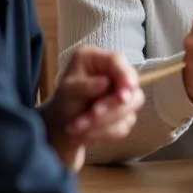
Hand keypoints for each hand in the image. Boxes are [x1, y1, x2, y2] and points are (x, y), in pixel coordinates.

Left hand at [41, 46, 143, 170]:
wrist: (62, 124)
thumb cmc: (63, 101)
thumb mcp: (66, 91)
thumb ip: (84, 86)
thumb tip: (105, 83)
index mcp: (98, 59)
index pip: (117, 61)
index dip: (124, 75)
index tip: (124, 94)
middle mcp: (116, 73)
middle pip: (130, 87)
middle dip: (110, 106)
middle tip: (92, 115)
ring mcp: (124, 94)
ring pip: (129, 108)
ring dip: (104, 122)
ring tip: (78, 127)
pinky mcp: (126, 114)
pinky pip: (123, 126)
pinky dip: (103, 132)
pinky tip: (86, 132)